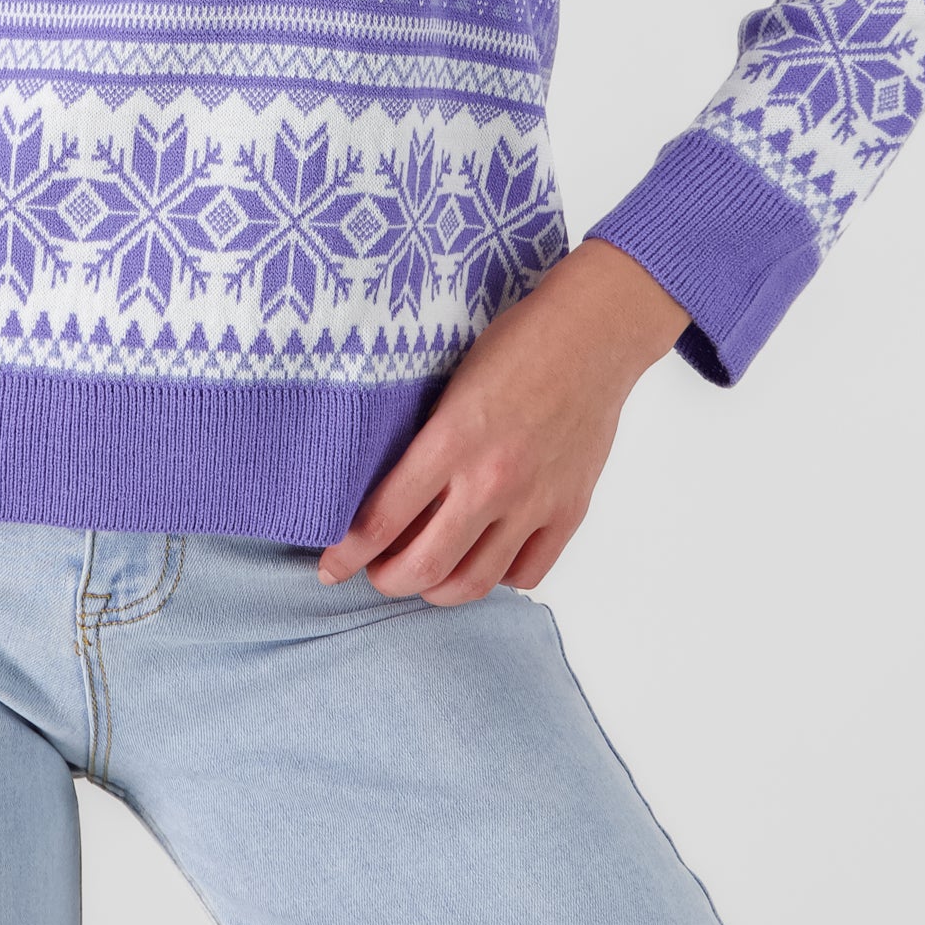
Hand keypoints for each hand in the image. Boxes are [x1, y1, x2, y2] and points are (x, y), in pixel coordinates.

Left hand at [318, 237, 686, 605]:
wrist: (594, 334)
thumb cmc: (516, 344)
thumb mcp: (448, 385)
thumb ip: (423, 442)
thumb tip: (387, 494)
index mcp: (451, 441)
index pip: (382, 519)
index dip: (347, 553)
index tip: (330, 565)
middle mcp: (491, 481)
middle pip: (423, 567)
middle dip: (386, 580)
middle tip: (375, 571)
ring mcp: (534, 502)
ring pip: (473, 582)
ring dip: (436, 591)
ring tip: (422, 576)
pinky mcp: (568, 510)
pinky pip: (526, 573)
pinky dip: (497, 578)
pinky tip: (481, 558)